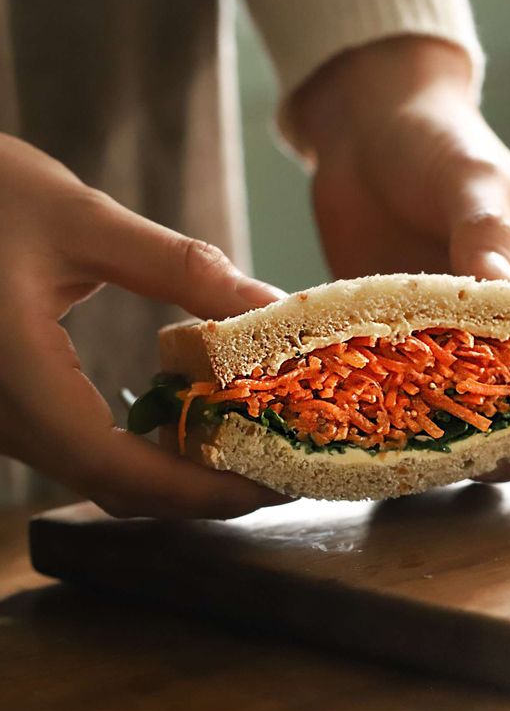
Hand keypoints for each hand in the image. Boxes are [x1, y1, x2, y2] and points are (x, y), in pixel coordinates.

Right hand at [0, 134, 289, 517]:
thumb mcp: (80, 218)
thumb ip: (178, 268)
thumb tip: (269, 306)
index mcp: (15, 377)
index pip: (119, 473)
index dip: (204, 492)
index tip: (275, 485)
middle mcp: (4, 417)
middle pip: (117, 488)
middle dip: (205, 491)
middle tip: (280, 469)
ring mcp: (4, 416)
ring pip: (101, 475)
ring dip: (181, 474)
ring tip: (252, 445)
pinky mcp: (12, 401)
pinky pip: (85, 449)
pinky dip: (148, 449)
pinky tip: (192, 420)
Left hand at [293, 38, 509, 474]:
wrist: (370, 133)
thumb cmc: (442, 145)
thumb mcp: (474, 181)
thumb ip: (487, 235)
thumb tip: (497, 292)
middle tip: (492, 459)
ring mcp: (464, 338)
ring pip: (485, 413)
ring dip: (473, 441)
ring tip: (444, 455)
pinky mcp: (411, 340)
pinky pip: (421, 394)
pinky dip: (416, 417)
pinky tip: (394, 431)